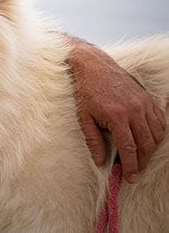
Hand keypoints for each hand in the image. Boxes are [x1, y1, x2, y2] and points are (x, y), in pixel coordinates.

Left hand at [68, 39, 165, 182]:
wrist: (93, 65)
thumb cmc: (85, 91)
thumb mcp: (83, 116)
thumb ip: (93, 140)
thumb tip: (101, 161)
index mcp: (117, 116)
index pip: (129, 148)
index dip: (131, 166)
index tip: (130, 177)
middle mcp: (134, 110)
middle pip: (146, 144)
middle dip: (142, 161)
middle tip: (135, 171)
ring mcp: (144, 103)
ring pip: (157, 134)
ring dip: (151, 149)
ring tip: (140, 157)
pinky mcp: (147, 98)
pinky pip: (160, 121)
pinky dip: (157, 134)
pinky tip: (148, 140)